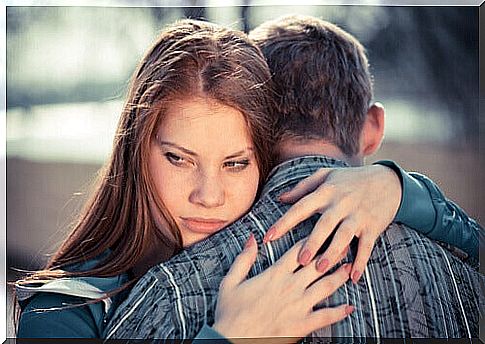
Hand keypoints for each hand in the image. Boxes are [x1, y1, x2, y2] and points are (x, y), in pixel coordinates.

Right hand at [212, 235, 352, 338]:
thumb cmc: (230, 313)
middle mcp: (290, 286)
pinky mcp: (302, 325)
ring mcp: (299, 305)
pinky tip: (350, 307)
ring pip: (326, 286)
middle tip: (346, 244)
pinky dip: (340, 312)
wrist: (233, 340)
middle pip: (318, 265)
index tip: (323, 231)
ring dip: (340, 276)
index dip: (312, 240)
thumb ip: (244, 258)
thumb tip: (252, 238)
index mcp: (275, 274)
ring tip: (351, 268)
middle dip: (333, 253)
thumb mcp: (231, 281)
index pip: (298, 251)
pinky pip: (326, 316)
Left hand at [263, 165, 400, 282]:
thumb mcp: (326, 175)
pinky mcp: (373, 226)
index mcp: (326, 192)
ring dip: (333, 253)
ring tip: (320, 268)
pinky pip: (366, 246)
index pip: (300, 207)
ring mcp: (358, 216)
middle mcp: (341, 204)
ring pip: (344, 236)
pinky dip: (360, 261)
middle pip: (324, 224)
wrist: (388, 181)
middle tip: (299, 260)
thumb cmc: (351, 179)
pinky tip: (353, 276)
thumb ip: (302, 187)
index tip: (268, 237)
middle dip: (312, 242)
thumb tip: (281, 198)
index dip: (283, 222)